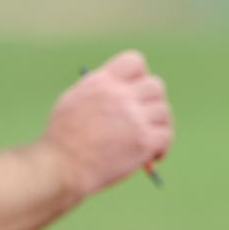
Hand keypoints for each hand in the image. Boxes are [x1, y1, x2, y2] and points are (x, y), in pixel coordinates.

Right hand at [42, 50, 172, 196]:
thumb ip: (99, 93)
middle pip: (156, 86)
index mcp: (102, 81)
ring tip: (149, 141)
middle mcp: (121, 95)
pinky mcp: (144, 141)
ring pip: (164, 112)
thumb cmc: (62, 140)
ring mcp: (134, 117)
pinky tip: (153, 157)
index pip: (135, 62)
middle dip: (153, 103)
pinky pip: (166, 135)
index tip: (135, 93)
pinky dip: (163, 147)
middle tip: (146, 119)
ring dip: (159, 126)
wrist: (61, 167)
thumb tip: (123, 94)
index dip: (140, 77)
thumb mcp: (74, 102)